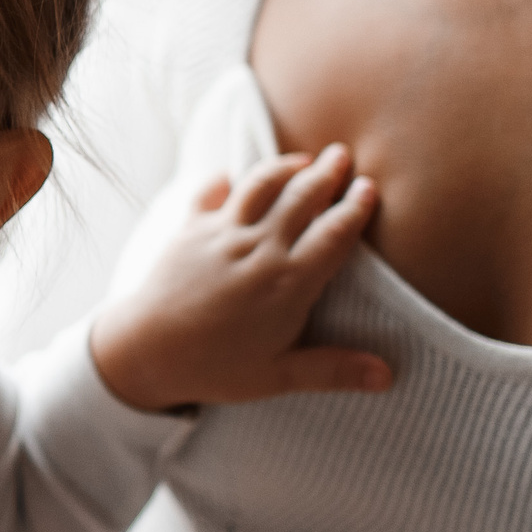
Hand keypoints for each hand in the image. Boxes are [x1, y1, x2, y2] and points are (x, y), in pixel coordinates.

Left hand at [90, 144, 391, 412]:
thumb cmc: (214, 369)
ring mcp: (221, 234)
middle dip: (325, 174)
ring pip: (259, 187)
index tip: (369, 188)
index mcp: (287, 283)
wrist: (143, 352)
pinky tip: (234, 176)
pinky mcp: (188, 230)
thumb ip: (334, 370)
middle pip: (300, 198)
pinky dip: (224, 181)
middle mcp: (257, 249)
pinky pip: (209, 193)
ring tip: (302, 158)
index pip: (333, 234)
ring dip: (282, 167)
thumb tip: (387, 375)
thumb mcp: (278, 376)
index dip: (354, 208)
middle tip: (342, 155)